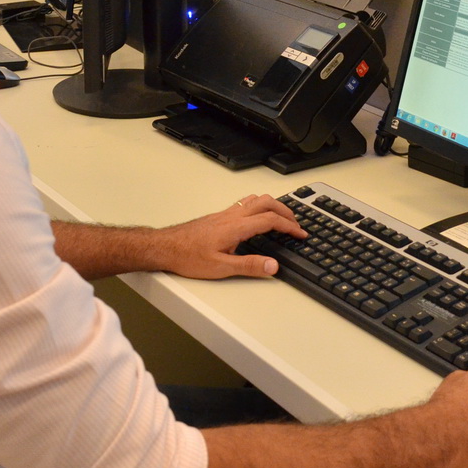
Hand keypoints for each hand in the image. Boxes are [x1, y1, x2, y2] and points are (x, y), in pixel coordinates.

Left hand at [157, 194, 306, 279]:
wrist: (166, 247)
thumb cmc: (188, 257)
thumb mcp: (221, 268)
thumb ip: (249, 266)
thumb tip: (273, 266)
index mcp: (236, 227)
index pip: (270, 220)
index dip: (289, 226)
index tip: (301, 234)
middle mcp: (232, 216)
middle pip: (267, 202)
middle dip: (286, 211)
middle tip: (296, 224)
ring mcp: (225, 214)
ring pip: (255, 199)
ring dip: (273, 205)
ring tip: (283, 217)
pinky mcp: (219, 216)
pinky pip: (245, 203)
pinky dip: (260, 205)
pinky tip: (258, 216)